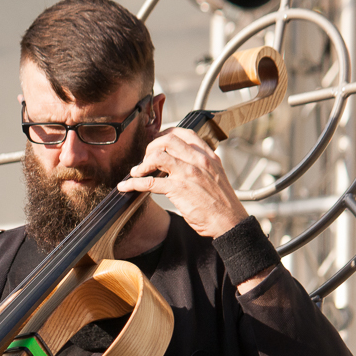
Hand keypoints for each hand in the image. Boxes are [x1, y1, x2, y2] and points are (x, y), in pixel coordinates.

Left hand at [120, 127, 247, 237]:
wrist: (229, 221)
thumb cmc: (222, 203)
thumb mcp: (216, 176)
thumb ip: (202, 165)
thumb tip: (184, 162)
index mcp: (208, 156)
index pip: (184, 134)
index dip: (166, 135)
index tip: (156, 143)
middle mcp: (198, 160)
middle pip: (167, 140)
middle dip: (151, 147)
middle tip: (146, 159)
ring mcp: (187, 173)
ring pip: (157, 157)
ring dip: (142, 164)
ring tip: (137, 173)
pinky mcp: (178, 189)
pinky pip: (149, 182)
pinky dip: (133, 183)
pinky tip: (126, 187)